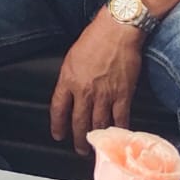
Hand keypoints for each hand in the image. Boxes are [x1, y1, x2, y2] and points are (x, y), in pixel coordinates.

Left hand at [50, 12, 143, 154]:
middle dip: (78, 138)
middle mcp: (84, 91)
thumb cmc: (95, 38)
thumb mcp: (72, 57)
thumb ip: (70, 77)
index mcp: (68, 80)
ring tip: (95, 147)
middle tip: (79, 148)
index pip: (58, 109)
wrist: (117, 31)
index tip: (58, 134)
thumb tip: (70, 91)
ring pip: (97, 124)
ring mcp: (104, 95)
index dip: (57, 124)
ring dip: (95, 138)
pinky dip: (118, 130)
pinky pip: (120, 119)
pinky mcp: (123, 95)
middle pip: (78, 122)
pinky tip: (117, 136)